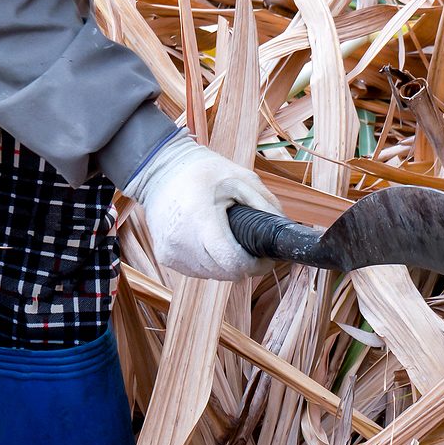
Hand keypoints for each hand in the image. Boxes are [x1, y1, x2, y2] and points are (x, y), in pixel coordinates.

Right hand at [123, 134, 282, 279]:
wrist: (160, 169)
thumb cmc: (203, 171)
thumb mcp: (240, 178)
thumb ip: (265, 204)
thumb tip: (283, 229)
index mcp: (201, 219)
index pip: (232, 262)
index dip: (255, 266)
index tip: (265, 259)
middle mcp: (182, 241)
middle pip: (224, 273)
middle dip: (244, 266)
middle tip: (253, 251)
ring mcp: (171, 252)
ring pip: (211, 275)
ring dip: (226, 266)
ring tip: (231, 243)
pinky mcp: (165, 257)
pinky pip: (197, 271)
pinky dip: (209, 263)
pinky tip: (212, 244)